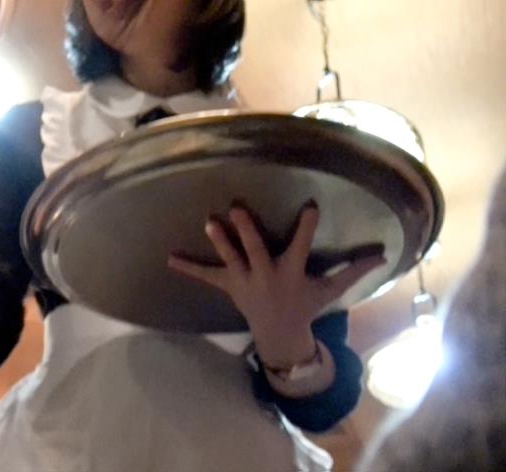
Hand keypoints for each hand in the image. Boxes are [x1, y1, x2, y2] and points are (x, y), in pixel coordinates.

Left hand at [168, 203, 385, 365]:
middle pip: (255, 250)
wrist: (280, 333)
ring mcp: (245, 282)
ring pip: (231, 259)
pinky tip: (169, 258)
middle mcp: (266, 276)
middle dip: (246, 230)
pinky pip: (207, 277)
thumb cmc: (307, 306)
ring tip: (208, 222)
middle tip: (236, 208)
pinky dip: (189, 268)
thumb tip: (385, 254)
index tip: (310, 205)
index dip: (306, 226)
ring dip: (220, 242)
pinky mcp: (230, 286)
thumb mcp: (331, 290)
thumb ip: (355, 270)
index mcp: (292, 273)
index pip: (302, 245)